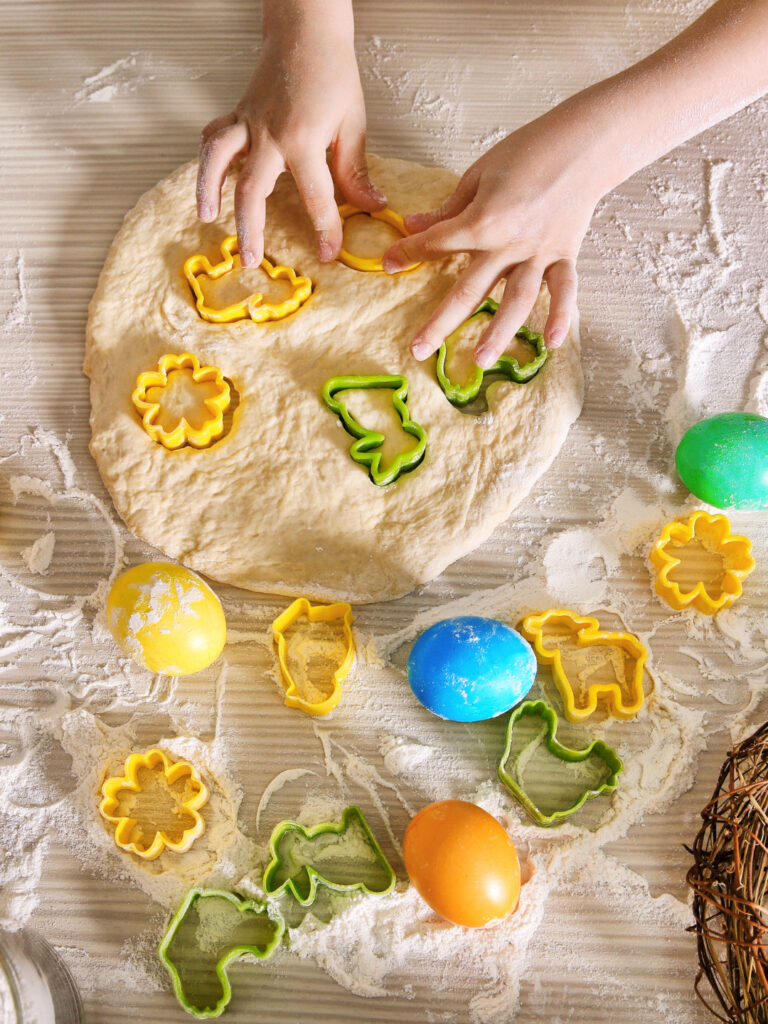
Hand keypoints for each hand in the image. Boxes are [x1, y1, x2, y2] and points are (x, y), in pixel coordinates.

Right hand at [196, 0, 384, 266]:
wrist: (307, 30)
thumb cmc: (333, 72)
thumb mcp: (352, 123)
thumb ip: (354, 171)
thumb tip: (371, 206)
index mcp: (302, 140)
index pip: (315, 198)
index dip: (325, 230)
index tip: (328, 253)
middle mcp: (269, 135)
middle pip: (252, 192)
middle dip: (250, 230)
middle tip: (250, 260)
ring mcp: (248, 123)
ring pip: (218, 161)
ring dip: (208, 191)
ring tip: (207, 218)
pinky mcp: (238, 113)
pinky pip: (215, 138)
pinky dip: (207, 159)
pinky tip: (207, 181)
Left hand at [382, 105, 603, 366]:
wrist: (584, 143)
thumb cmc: (529, 150)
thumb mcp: (479, 175)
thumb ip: (449, 210)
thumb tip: (413, 226)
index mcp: (484, 220)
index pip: (439, 244)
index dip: (410, 252)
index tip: (390, 263)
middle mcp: (510, 244)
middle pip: (469, 290)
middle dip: (441, 322)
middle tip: (418, 349)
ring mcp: (539, 253)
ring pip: (516, 301)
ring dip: (498, 332)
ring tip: (480, 360)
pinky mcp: (565, 255)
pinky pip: (564, 290)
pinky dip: (561, 316)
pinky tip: (552, 343)